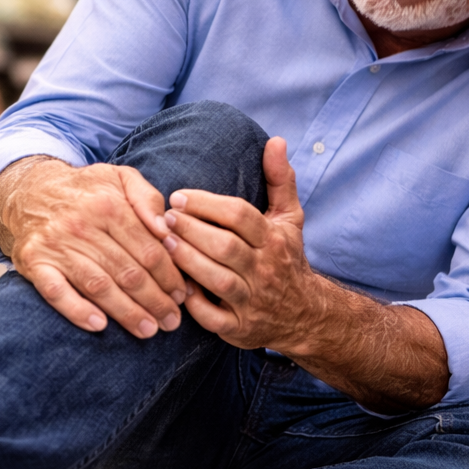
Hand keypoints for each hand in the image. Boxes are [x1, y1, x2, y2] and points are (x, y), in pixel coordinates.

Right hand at [0, 157, 186, 337]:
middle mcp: (82, 226)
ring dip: (126, 312)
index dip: (169, 277)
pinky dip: (77, 310)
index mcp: (108, 205)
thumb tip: (166, 228)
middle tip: (171, 321)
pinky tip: (100, 326)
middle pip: (128, 272)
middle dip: (155, 301)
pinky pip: (57, 292)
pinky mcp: (34, 263)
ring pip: (99, 286)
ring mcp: (56, 246)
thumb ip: (148, 198)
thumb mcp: (120, 178)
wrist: (29, 191)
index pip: (148, 250)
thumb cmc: (86, 190)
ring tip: (148, 330)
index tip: (182, 295)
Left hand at [161, 137, 318, 350]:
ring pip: (217, 279)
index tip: (179, 196)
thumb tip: (275, 140)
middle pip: (225, 246)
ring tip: (163, 242)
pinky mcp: (240, 328)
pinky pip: (212, 317)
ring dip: (186, 260)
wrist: (305, 315)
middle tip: (164, 217)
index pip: (240, 216)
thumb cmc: (286, 258)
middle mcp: (265, 270)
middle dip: (191, 230)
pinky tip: (174, 284)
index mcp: (274, 240)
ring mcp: (252, 301)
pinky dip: (192, 303)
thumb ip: (280, 179)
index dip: (207, 204)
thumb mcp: (290, 218)